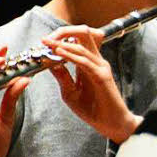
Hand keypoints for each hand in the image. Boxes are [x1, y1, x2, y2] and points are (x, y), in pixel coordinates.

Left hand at [42, 26, 140, 143]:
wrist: (112, 123)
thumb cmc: (94, 110)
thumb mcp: (71, 93)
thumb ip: (63, 77)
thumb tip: (51, 64)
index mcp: (90, 64)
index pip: (78, 42)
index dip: (61, 38)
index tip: (44, 42)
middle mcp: (97, 62)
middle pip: (84, 35)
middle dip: (64, 32)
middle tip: (46, 39)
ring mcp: (101, 67)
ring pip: (83, 46)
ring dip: (63, 43)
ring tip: (48, 43)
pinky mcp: (102, 76)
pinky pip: (85, 62)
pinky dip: (71, 56)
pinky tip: (59, 54)